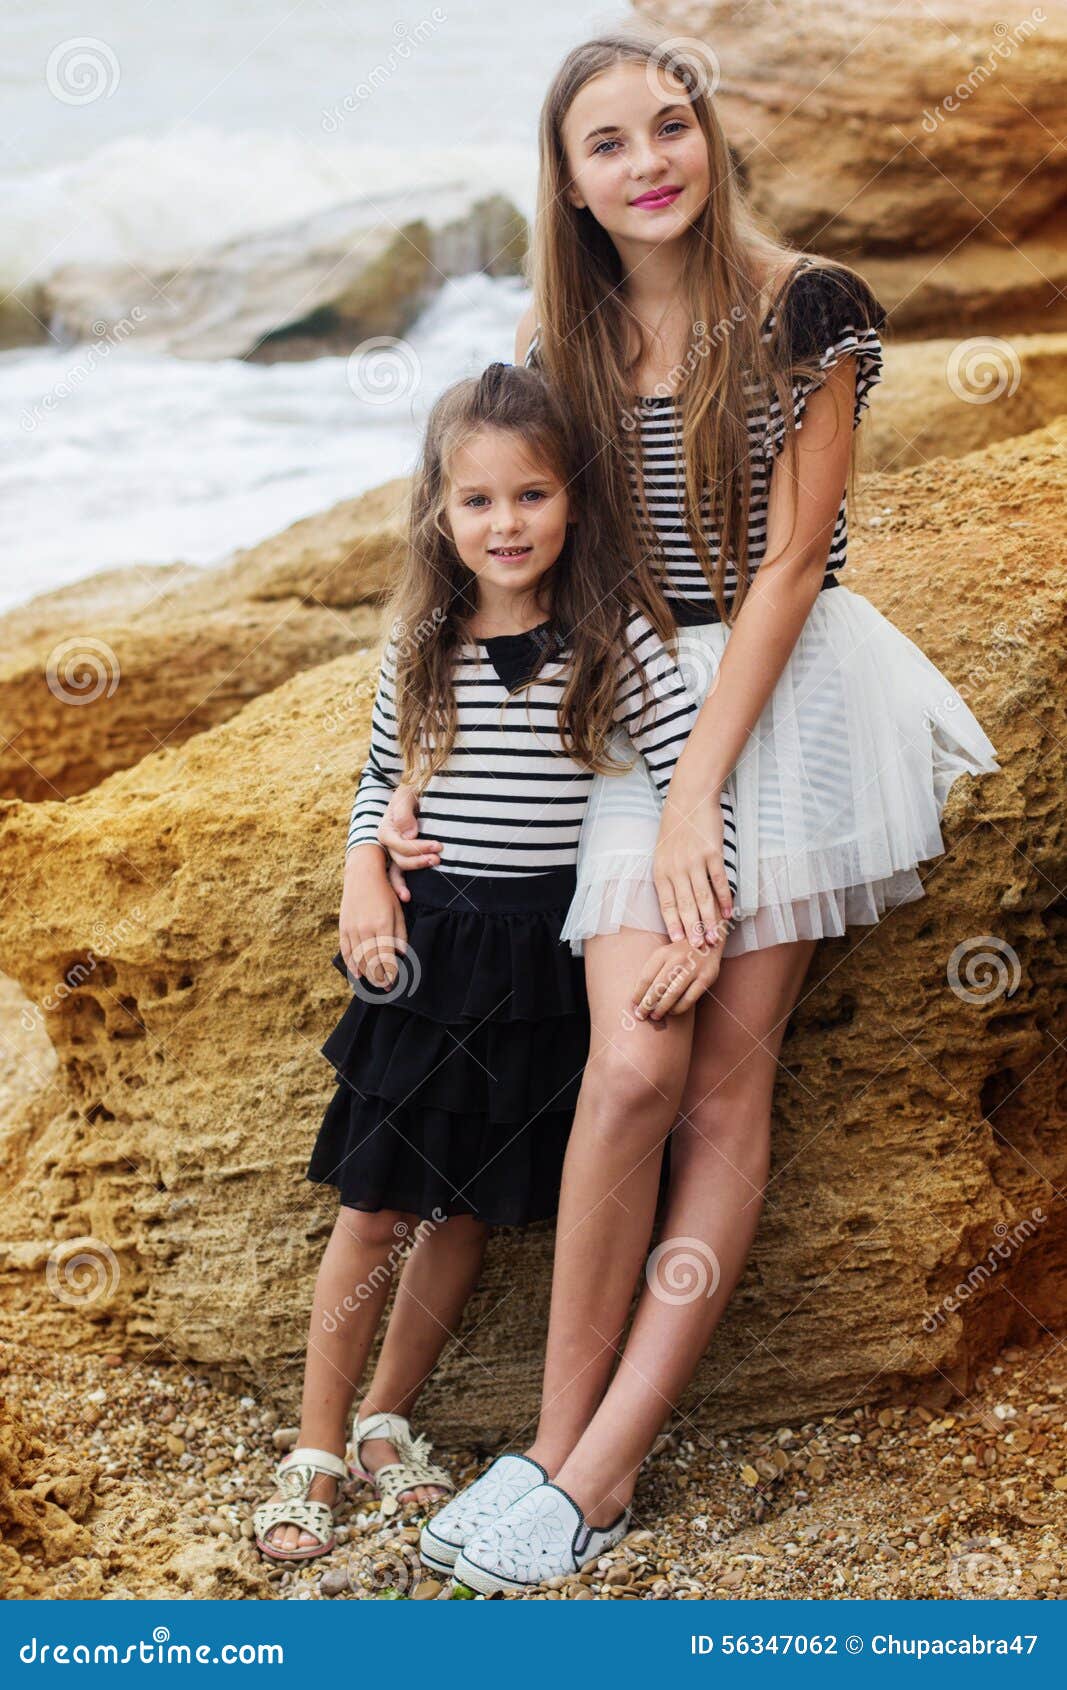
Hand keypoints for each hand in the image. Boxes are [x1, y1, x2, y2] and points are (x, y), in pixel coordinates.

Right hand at [340, 845, 408, 988]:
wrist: (362, 875)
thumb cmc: (385, 894)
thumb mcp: (398, 912)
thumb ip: (400, 934)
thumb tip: (400, 955)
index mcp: (382, 925)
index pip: (386, 957)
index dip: (390, 972)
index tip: (395, 982)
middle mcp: (366, 929)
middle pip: (371, 962)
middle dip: (379, 978)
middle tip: (386, 987)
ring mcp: (352, 928)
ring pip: (358, 958)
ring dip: (366, 974)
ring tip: (375, 983)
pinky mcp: (343, 927)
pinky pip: (346, 950)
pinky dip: (351, 964)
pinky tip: (356, 975)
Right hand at [377, 785, 440, 901]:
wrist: (417, 793)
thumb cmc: (411, 792)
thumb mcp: (406, 794)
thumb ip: (404, 812)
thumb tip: (410, 834)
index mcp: (386, 829)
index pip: (399, 844)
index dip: (418, 847)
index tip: (438, 846)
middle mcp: (388, 843)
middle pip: (400, 858)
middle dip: (419, 860)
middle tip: (438, 859)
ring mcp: (394, 852)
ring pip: (398, 869)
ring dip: (414, 872)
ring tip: (433, 868)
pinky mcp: (402, 857)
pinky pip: (397, 874)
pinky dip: (400, 886)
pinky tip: (407, 897)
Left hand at [631, 937, 722, 1021]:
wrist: (706, 942)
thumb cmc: (679, 953)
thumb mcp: (664, 954)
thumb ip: (652, 971)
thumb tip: (638, 998)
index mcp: (663, 952)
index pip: (646, 977)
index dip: (638, 994)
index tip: (633, 1005)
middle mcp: (678, 958)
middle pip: (658, 987)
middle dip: (647, 1004)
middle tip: (641, 1015)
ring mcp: (693, 968)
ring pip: (673, 994)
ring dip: (662, 1008)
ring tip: (654, 1016)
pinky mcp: (706, 977)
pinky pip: (689, 998)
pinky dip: (678, 1008)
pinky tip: (672, 1011)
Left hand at [654, 786, 733, 948]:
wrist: (690, 800)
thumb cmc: (675, 829)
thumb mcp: (663, 853)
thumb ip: (668, 878)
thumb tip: (674, 905)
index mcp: (661, 870)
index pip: (666, 904)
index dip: (673, 924)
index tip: (677, 943)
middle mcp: (676, 868)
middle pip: (685, 906)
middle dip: (692, 930)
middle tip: (698, 950)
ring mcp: (695, 861)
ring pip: (703, 898)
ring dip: (710, 920)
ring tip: (715, 938)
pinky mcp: (712, 854)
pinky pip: (719, 882)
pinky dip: (725, 899)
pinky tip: (730, 913)